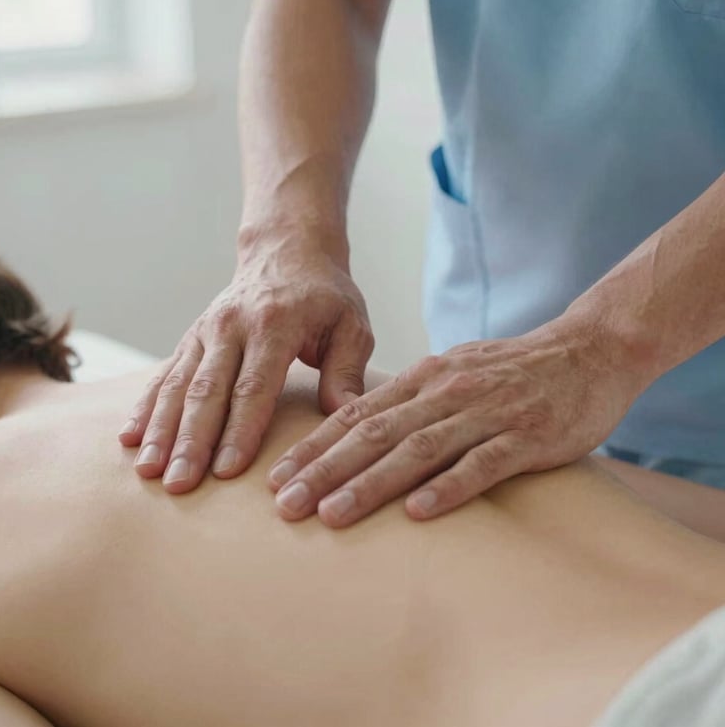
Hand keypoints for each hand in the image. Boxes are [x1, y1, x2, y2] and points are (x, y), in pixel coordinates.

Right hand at [119, 241, 373, 493]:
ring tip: (147, 471)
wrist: (286, 252)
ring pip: (177, 385)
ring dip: (160, 430)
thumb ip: (347, 370)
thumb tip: (344, 416)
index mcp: (275, 324)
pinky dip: (144, 407)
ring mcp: (206, 332)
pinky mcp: (191, 338)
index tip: (227, 470)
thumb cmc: (324, 296)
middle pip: (207, 390)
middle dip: (190, 441)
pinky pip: (163, 374)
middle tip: (178, 484)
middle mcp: (232, 326)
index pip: (254, 385)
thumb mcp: (351, 325)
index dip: (239, 429)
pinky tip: (128, 439)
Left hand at [267, 317, 644, 526]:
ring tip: (331, 515)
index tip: (276, 477)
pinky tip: (417, 513)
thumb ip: (413, 399)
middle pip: (375, 433)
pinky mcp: (527, 435)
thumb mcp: (454, 371)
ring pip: (418, 449)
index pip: (357, 413)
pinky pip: (482, 463)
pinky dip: (448, 487)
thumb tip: (363, 428)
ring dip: (371, 483)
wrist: (589, 350)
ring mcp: (487, 412)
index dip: (314, 447)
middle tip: (284, 505)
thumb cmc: (514, 369)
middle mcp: (447, 391)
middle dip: (325, 470)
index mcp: (425, 377)